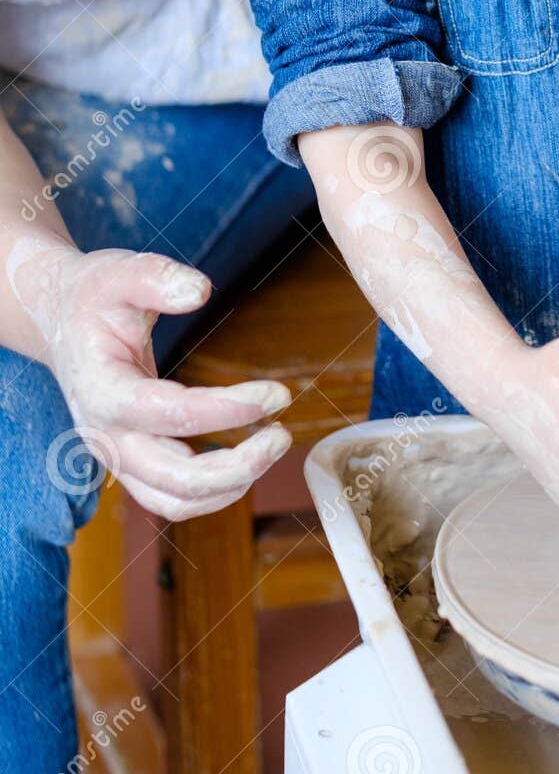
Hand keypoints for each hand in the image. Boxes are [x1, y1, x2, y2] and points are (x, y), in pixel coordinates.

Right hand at [10, 239, 292, 519]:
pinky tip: (249, 458)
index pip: (170, 414)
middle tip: (283, 435)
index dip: (228, 410)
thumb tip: (201, 290)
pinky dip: (213, 490)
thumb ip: (156, 278)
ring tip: (273, 444)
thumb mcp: (118, 273)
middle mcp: (105, 436)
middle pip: (173, 480)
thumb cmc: (93, 297)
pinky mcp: (130, 463)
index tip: (278, 394)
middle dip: (235, 466)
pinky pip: (171, 498)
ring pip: (173, 501)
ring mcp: (115, 457)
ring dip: (229, 485)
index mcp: (102, 391)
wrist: (60, 322)